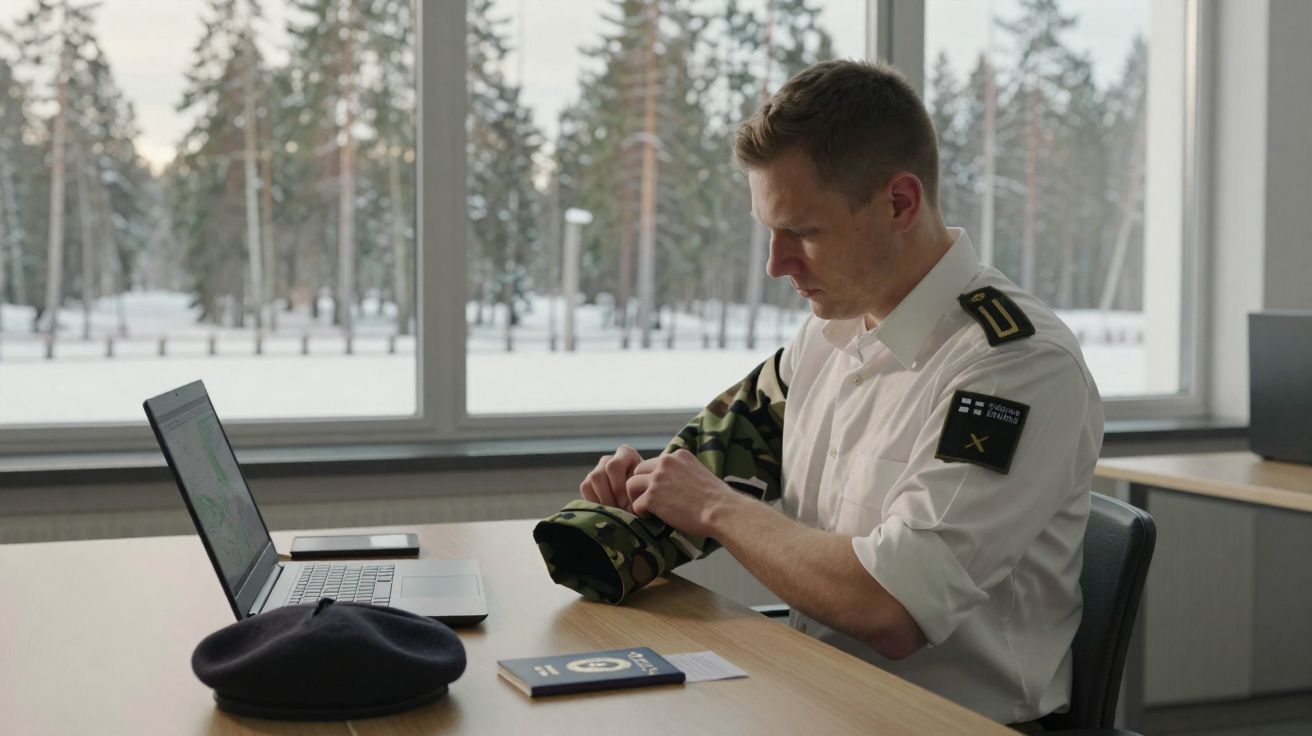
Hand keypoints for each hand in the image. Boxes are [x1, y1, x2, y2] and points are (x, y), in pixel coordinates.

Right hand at [579, 444, 643, 509]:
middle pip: (599, 474)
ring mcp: (597, 469)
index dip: (619, 487)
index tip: (628, 504)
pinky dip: (595, 501)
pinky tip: (608, 509)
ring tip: (616, 511)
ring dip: (603, 500)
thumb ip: (638, 493)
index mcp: (626, 453)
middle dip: (610, 496)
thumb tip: (628, 507)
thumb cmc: (645, 494)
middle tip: (621, 511)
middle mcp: (609, 458)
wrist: (638, 500)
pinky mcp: (588, 482)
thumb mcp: (645, 490)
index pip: (614, 466)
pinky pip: (585, 488)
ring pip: (592, 480)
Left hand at [625, 449, 741, 537]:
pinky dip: (640, 513)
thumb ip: (683, 472)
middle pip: (638, 470)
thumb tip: (673, 482)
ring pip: (631, 484)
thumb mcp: (700, 472)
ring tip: (646, 508)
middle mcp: (665, 463)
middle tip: (647, 499)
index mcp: (678, 455)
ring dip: (636, 497)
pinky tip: (651, 517)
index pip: (655, 462)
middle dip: (641, 485)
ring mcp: (657, 479)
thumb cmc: (717, 498)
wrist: (721, 511)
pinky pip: (635, 504)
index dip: (654, 477)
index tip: (659, 489)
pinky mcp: (652, 497)